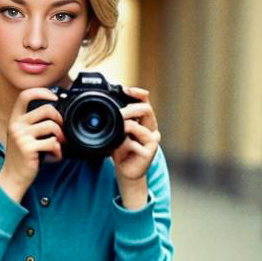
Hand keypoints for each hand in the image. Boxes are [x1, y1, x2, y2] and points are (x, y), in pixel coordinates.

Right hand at [0, 88, 65, 202]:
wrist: (13, 178)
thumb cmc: (22, 157)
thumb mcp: (23, 136)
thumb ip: (33, 124)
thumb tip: (57, 113)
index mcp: (15, 119)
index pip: (25, 95)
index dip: (41, 92)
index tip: (54, 97)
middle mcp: (16, 125)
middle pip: (46, 109)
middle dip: (59, 118)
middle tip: (62, 130)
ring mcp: (21, 136)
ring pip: (51, 126)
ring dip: (60, 137)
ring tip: (58, 146)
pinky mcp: (28, 148)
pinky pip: (52, 143)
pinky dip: (58, 151)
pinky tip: (54, 157)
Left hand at [112, 87, 160, 208]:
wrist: (126, 171)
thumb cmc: (121, 150)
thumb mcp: (116, 132)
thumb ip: (116, 121)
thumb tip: (109, 108)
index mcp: (144, 120)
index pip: (145, 101)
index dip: (138, 93)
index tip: (126, 89)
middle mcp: (151, 127)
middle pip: (146, 110)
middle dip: (131, 109)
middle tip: (119, 113)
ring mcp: (152, 140)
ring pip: (140, 127)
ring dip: (126, 127)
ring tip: (117, 131)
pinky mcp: (150, 151)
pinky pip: (136, 143)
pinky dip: (125, 144)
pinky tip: (120, 146)